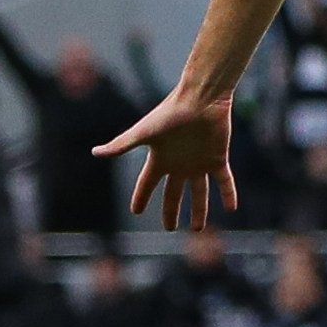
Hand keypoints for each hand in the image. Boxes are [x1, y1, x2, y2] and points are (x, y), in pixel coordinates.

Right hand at [96, 87, 236, 229]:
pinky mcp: (218, 158)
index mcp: (160, 159)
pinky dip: (228, 194)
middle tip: (169, 228)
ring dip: (199, 210)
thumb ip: (121, 145)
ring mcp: (199, 162)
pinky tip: (232, 208)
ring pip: (199, 192)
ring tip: (197, 229)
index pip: (147, 183)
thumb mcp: (143, 133)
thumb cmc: (169, 113)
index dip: (141, 197)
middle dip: (170, 211)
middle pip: (173, 193)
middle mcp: (179, 163)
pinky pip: (224, 181)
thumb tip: (95, 152)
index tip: (136, 211)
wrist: (200, 98)